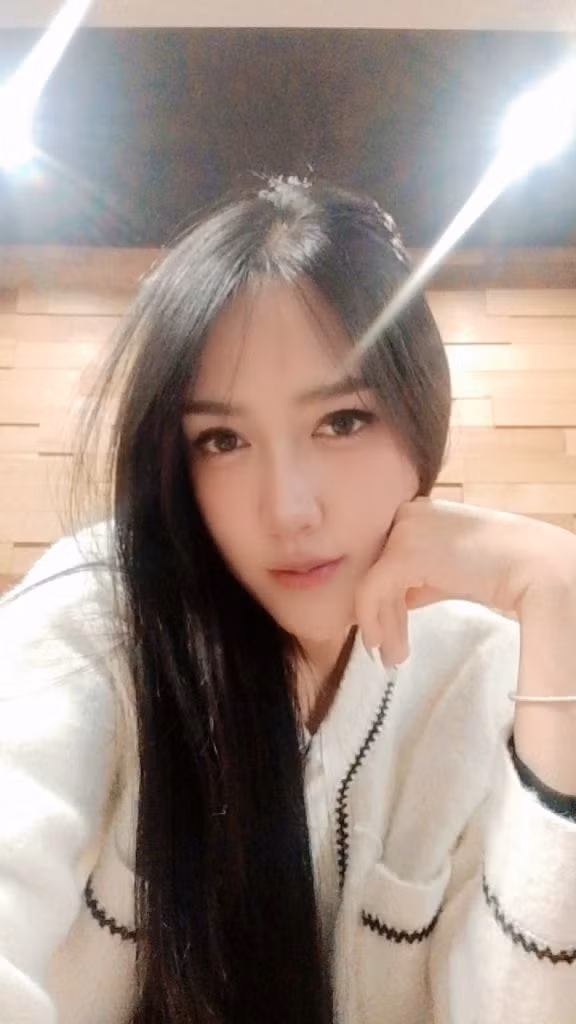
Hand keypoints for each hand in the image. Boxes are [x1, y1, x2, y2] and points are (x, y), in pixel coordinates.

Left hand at [354, 497, 575, 666]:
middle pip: (376, 570)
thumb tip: (396, 602)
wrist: (531, 567)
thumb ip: (420, 579)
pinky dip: (376, 622)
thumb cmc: (498, 570)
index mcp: (416, 512)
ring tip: (391, 657)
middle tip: (385, 650)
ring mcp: (403, 531)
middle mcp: (405, 514)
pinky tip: (384, 645)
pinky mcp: (404, 553)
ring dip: (381, 625)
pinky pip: (373, 591)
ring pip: (372, 583)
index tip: (384, 629)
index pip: (385, 558)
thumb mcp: (448, 570)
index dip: (383, 597)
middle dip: (381, 614)